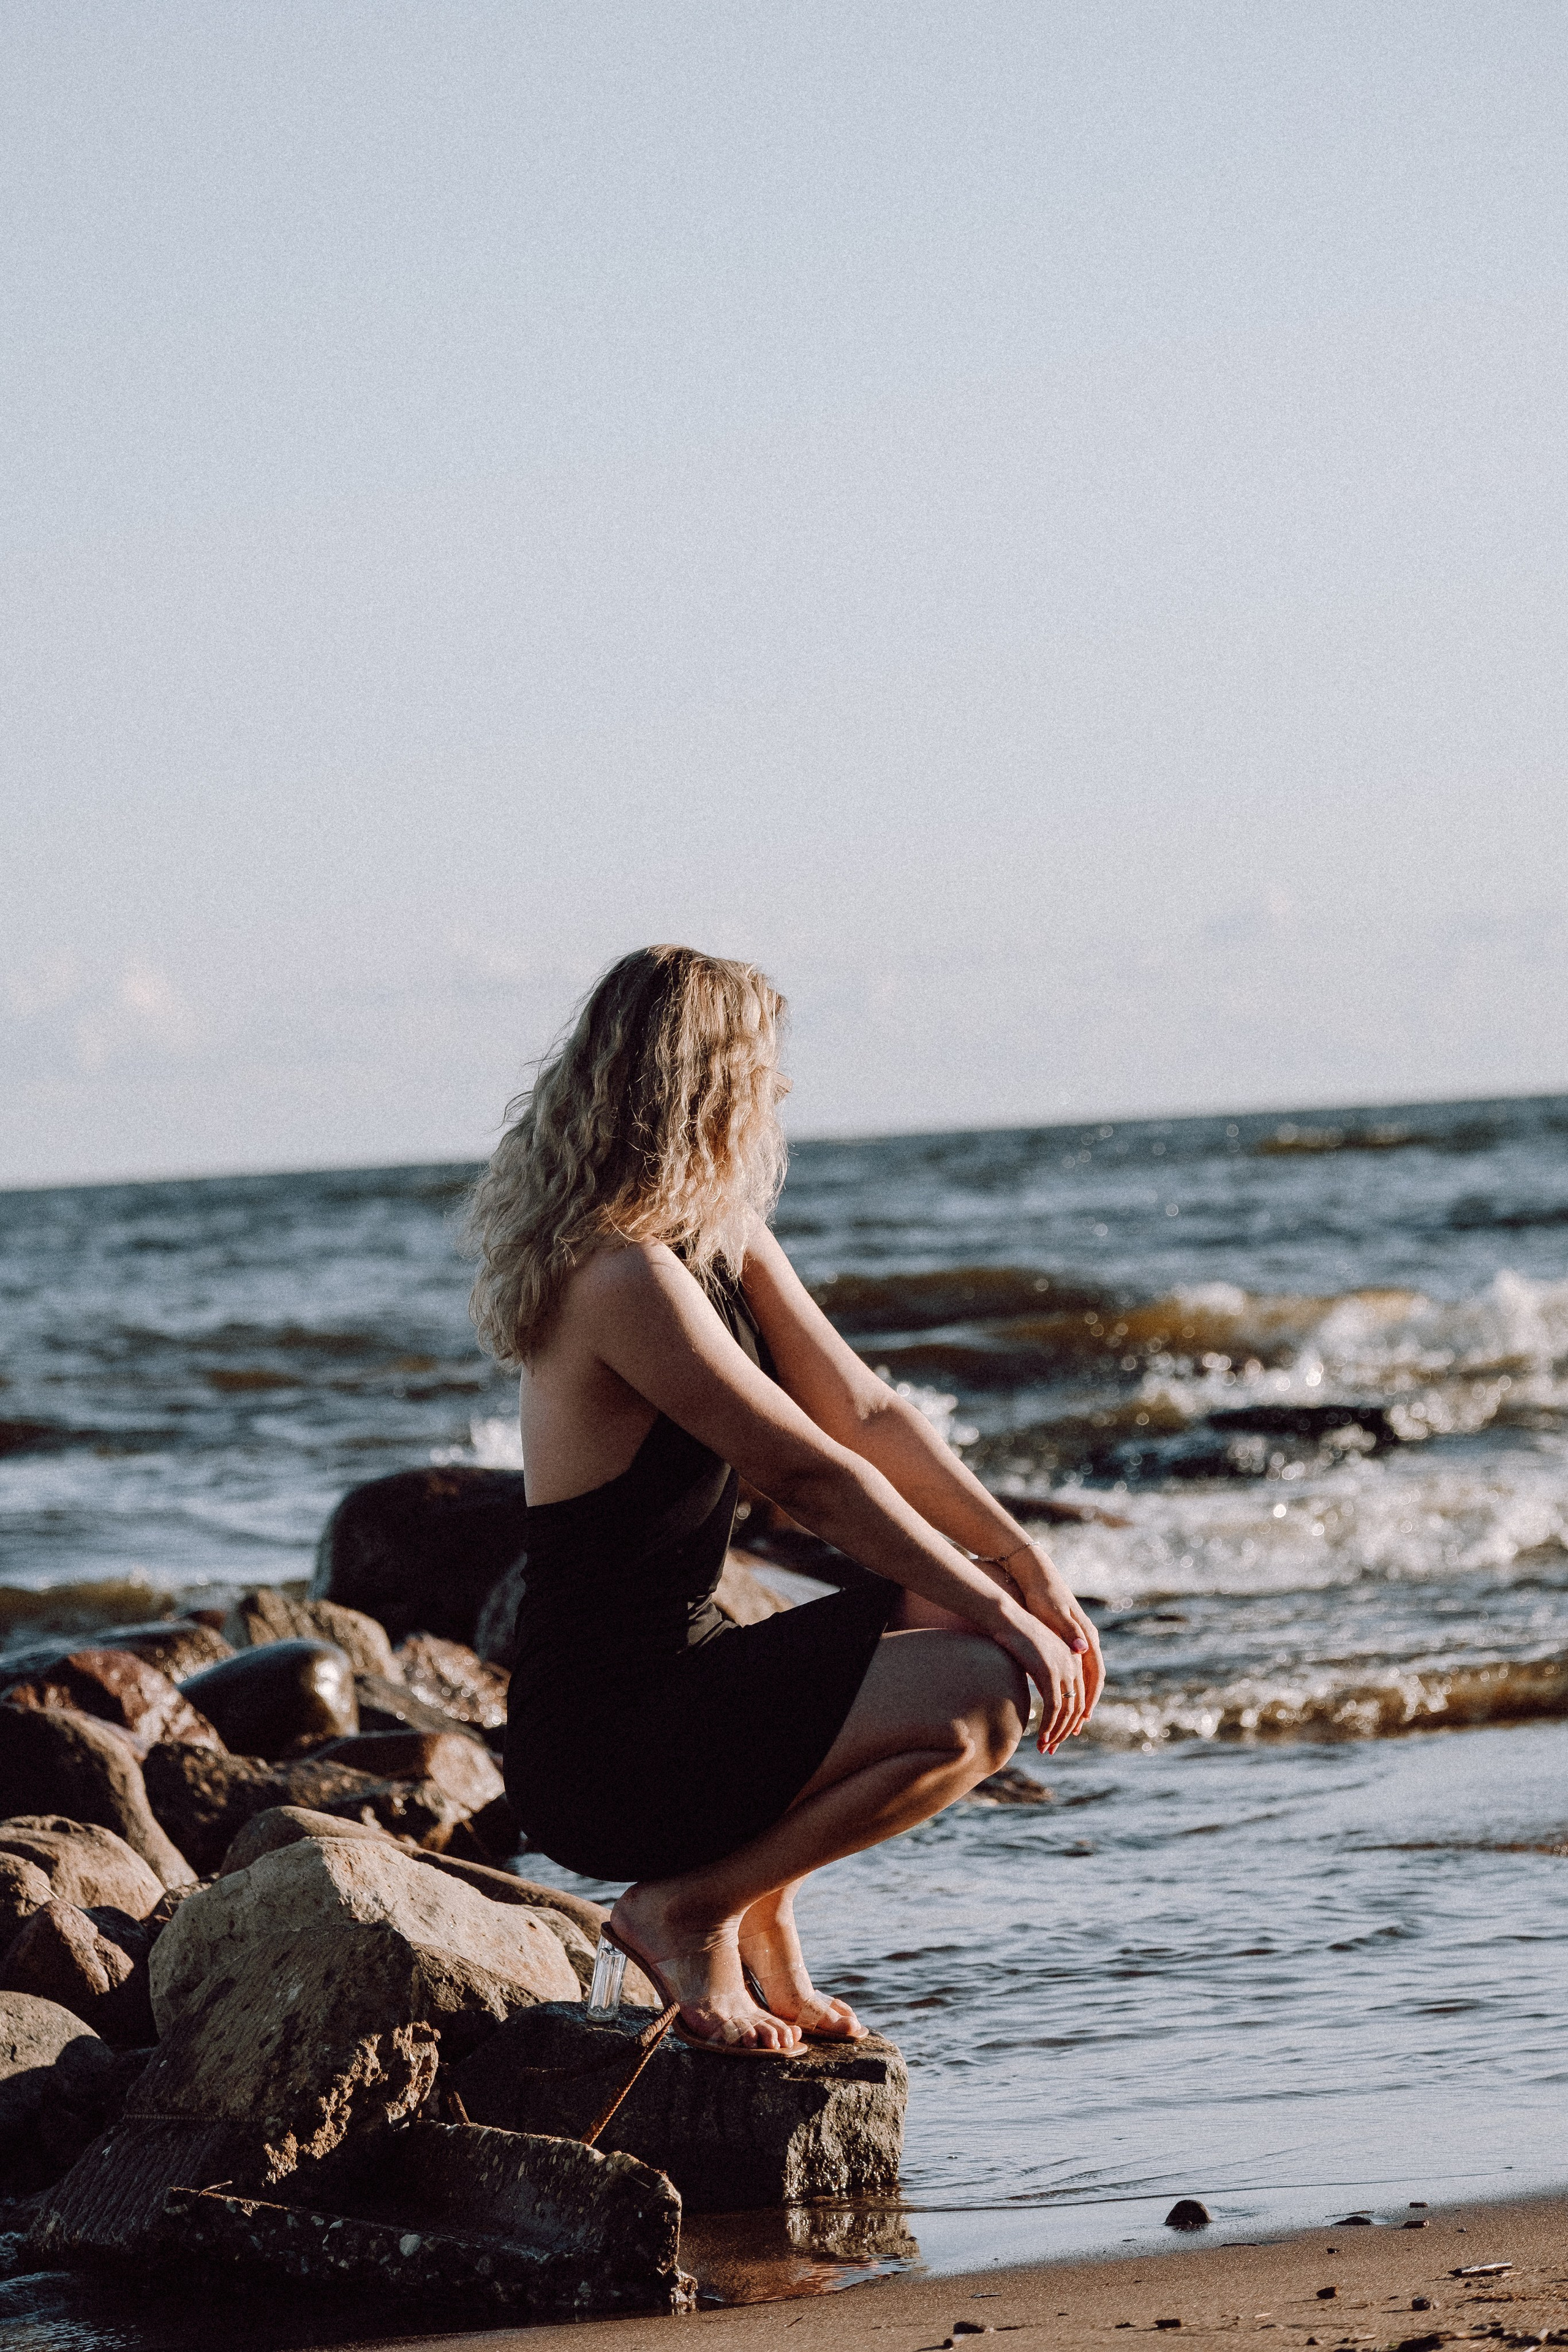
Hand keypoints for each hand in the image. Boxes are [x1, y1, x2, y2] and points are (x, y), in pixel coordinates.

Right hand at [991, 1596, 1089, 1754]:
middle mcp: (1073, 1663)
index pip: (1081, 1698)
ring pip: (1067, 1711)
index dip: (1071, 1721)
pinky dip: (1050, 1724)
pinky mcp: (1049, 1671)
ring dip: (1057, 1732)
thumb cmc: (1017, 1635)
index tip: (1060, 1736)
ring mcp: (1063, 1668)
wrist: (1007, 1617)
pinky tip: (1042, 1736)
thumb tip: (1049, 1700)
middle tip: (1052, 1748)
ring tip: (1046, 1747)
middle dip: (1064, 1731)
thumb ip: (1048, 1677)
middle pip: (1077, 1708)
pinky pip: (1054, 1706)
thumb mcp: (1038, 1659)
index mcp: (1074, 1659)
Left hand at [1007, 1542, 1103, 1722]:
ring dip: (1077, 1700)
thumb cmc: (1043, 1594)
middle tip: (1074, 1730)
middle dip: (1084, 1706)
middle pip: (1091, 1680)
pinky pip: (1073, 1670)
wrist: (1036, 1575)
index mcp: (1086, 1636)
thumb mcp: (1053, 1612)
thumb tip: (1082, 1648)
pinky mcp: (1066, 1640)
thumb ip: (1068, 1629)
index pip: (1095, 1674)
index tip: (1083, 1719)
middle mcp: (1086, 1640)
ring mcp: (1077, 1641)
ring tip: (1067, 1723)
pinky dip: (1069, 1688)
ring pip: (1082, 1677)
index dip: (1090, 1697)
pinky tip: (1059, 1698)